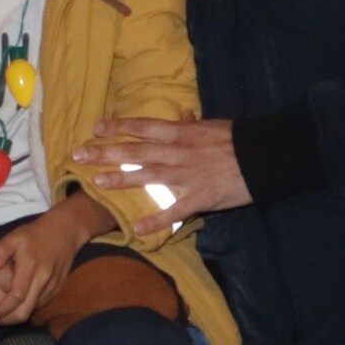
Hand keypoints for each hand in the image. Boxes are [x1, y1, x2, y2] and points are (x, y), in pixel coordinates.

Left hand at [0, 197, 113, 326]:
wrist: (65, 232)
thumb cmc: (34, 234)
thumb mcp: (14, 237)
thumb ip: (0, 251)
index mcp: (31, 267)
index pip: (16, 296)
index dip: (2, 309)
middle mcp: (43, 280)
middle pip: (26, 310)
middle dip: (8, 319)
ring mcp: (52, 286)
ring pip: (34, 310)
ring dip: (17, 315)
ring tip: (1, 313)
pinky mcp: (57, 289)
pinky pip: (41, 304)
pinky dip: (27, 308)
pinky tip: (16, 305)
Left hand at [73, 118, 248, 222]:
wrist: (265, 157)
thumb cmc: (238, 139)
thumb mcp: (213, 126)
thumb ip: (193, 124)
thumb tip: (182, 115)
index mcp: (180, 133)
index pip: (142, 127)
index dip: (117, 127)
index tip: (96, 128)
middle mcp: (177, 152)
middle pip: (135, 151)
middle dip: (105, 153)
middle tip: (79, 155)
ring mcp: (186, 176)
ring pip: (146, 176)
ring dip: (120, 180)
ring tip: (97, 183)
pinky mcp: (199, 198)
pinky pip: (173, 211)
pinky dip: (155, 221)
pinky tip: (136, 229)